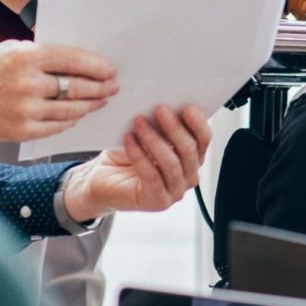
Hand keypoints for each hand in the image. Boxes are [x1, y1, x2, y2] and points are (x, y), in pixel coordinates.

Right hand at [0, 40, 116, 142]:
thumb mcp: (11, 49)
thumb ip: (42, 53)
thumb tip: (77, 58)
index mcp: (27, 57)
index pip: (73, 60)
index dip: (96, 66)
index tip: (110, 70)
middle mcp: (28, 83)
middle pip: (77, 87)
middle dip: (100, 87)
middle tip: (112, 87)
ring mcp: (25, 110)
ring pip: (70, 110)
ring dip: (90, 105)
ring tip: (100, 100)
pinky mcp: (21, 130)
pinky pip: (56, 127)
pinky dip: (70, 121)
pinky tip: (78, 115)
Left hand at [63, 105, 211, 221]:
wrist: (102, 180)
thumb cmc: (125, 156)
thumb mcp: (147, 135)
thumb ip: (160, 125)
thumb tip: (166, 104)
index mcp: (191, 159)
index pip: (204, 140)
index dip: (198, 123)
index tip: (187, 107)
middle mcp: (188, 177)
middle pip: (189, 151)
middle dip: (175, 128)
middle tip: (160, 110)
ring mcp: (175, 192)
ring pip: (171, 163)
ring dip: (154, 139)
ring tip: (140, 122)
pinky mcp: (157, 201)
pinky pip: (151, 175)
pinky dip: (139, 155)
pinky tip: (129, 140)